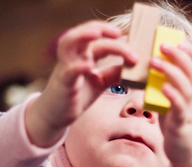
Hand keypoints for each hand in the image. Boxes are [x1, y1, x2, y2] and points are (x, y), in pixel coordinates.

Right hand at [26, 21, 137, 146]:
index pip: (98, 38)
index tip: (130, 42)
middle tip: (117, 32)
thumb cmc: (78, 95)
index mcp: (83, 54)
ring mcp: (66, 68)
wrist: (57, 114)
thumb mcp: (101, 82)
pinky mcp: (63, 84)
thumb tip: (135, 66)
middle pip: (82, 33)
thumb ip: (115, 73)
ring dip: (82, 35)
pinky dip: (78, 66)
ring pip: (67, 43)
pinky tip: (89, 66)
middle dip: (99, 27)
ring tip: (97, 33)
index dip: (113, 37)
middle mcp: (73, 57)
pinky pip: (68, 71)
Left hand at [150, 41, 191, 166]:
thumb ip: (169, 93)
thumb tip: (152, 77)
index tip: (181, 40)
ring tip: (155, 61)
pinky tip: (162, 87)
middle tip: (163, 44)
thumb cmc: (180, 130)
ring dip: (170, 71)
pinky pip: (179, 109)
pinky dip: (172, 96)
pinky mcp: (183, 127)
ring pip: (186, 88)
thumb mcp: (175, 108)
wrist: (190, 159)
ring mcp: (191, 114)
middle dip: (179, 56)